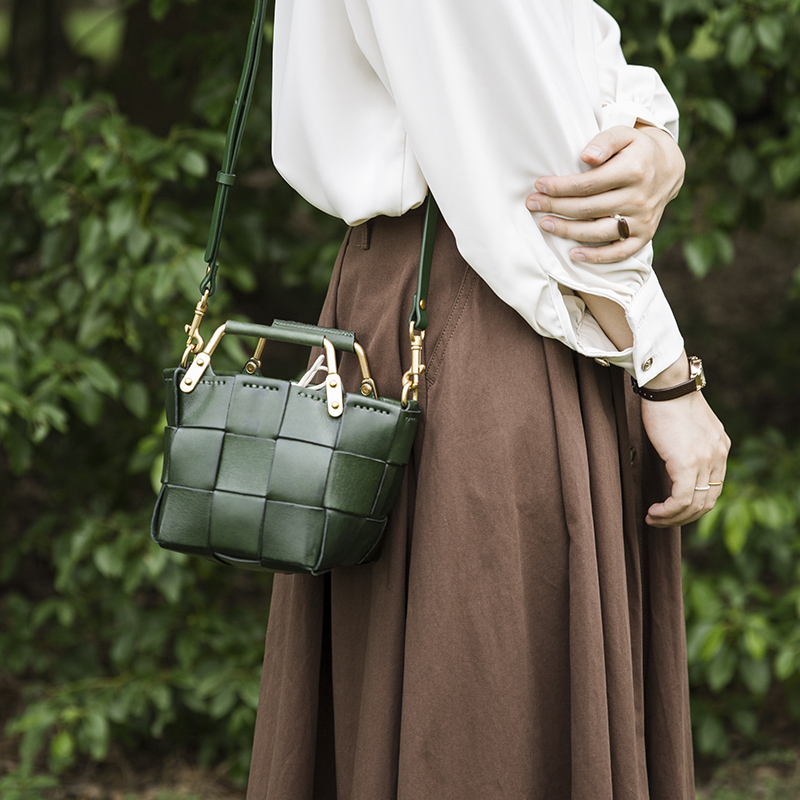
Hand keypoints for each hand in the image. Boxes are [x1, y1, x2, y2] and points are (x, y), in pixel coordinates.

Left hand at [526, 124, 684, 263]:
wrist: (668, 168)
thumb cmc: (636, 150)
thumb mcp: (624, 135)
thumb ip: (604, 141)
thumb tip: (586, 156)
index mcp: (634, 171)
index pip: (588, 184)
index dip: (560, 187)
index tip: (540, 185)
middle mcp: (639, 198)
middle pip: (589, 208)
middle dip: (556, 207)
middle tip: (533, 204)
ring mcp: (642, 220)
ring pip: (599, 232)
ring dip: (568, 231)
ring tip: (546, 225)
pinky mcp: (644, 236)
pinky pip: (619, 252)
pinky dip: (597, 257)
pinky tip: (573, 254)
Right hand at [639, 355, 730, 527]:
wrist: (667, 385)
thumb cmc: (668, 400)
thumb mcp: (687, 425)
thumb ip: (690, 444)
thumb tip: (676, 458)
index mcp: (720, 447)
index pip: (713, 488)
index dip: (693, 505)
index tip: (672, 508)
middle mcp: (718, 456)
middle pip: (707, 501)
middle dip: (683, 517)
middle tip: (661, 520)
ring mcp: (705, 460)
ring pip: (695, 505)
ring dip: (673, 518)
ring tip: (654, 518)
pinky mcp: (687, 463)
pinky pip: (681, 499)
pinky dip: (667, 511)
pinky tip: (654, 511)